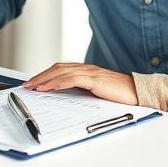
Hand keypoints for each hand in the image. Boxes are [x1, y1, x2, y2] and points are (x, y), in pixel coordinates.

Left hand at [23, 63, 137, 105]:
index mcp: (87, 71)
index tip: (34, 82)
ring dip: (44, 79)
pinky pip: (70, 79)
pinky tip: (48, 88)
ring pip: (61, 72)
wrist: (139, 92)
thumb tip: (66, 97)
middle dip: (41, 76)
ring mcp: (90, 72)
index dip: (46, 74)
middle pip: (57, 68)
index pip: (61, 69)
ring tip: (33, 87)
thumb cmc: (121, 95)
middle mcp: (86, 68)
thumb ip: (84, 91)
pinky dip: (56, 82)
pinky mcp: (94, 79)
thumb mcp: (98, 93)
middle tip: (27, 85)